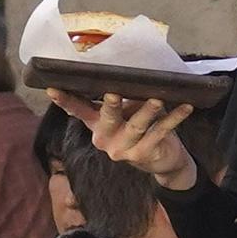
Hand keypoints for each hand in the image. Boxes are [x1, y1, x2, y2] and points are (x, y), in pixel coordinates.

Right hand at [46, 90, 196, 190]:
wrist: (162, 161)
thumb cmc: (142, 130)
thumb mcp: (127, 115)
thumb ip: (123, 101)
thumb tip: (126, 76)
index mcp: (97, 125)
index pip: (77, 110)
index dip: (65, 101)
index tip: (52, 88)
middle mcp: (104, 139)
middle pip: (106, 118)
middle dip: (110, 106)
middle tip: (113, 93)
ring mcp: (122, 149)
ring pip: (135, 126)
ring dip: (147, 111)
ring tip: (156, 99)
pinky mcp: (142, 155)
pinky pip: (159, 132)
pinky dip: (173, 119)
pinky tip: (185, 107)